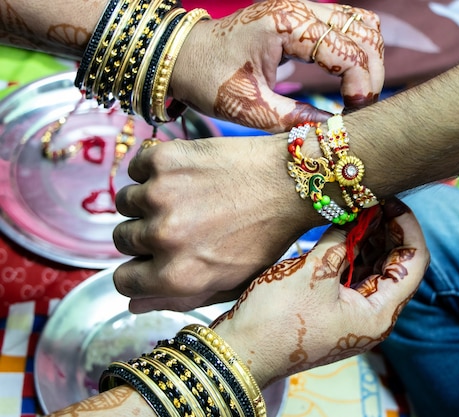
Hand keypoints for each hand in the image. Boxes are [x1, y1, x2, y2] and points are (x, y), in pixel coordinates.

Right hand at [113, 135, 318, 312]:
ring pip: (126, 202)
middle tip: (180, 221)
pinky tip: (186, 174)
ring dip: (149, 199)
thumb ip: (180, 298)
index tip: (152, 256)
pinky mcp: (163, 159)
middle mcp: (162, 238)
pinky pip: (136, 167)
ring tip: (188, 196)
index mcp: (178, 276)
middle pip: (121, 239)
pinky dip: (154, 169)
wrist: (292, 182)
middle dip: (145, 233)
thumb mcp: (232, 282)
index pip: (123, 282)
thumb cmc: (268, 236)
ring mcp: (159, 195)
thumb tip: (134, 305)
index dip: (138, 269)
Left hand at [171, 0, 383, 131]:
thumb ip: (296, 119)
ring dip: (368, 59)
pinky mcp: (303, 17)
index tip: (355, 113)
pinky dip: (356, 50)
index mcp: (286, 26)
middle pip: (365, 31)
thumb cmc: (211, 79)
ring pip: (362, 24)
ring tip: (356, 94)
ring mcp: (303, 8)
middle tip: (359, 107)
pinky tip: (346, 78)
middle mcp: (299, 8)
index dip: (361, 85)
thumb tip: (337, 134)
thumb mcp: (252, 107)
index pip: (347, 51)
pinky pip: (346, 24)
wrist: (185, 56)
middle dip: (371, 73)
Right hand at [212, 197, 429, 387]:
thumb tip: (355, 211)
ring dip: (370, 240)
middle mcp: (373, 317)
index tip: (393, 201)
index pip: (413, 263)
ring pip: (374, 270)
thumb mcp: (314, 272)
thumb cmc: (278, 318)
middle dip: (388, 231)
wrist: (242, 350)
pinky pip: (354, 277)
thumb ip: (340, 238)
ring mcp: (354, 315)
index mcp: (379, 314)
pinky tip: (345, 228)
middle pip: (397, 266)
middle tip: (374, 199)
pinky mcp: (335, 311)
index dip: (408, 228)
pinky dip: (352, 253)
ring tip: (361, 207)